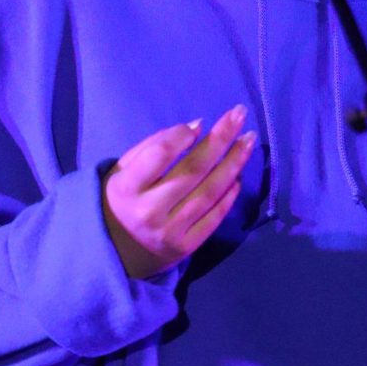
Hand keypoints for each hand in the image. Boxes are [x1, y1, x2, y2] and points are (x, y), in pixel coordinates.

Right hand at [103, 105, 256, 278]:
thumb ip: (155, 145)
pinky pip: (215, 216)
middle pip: (194, 170)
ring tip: (248, 141)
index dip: (182, 135)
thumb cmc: (124, 198)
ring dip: (233, 164)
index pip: (161, 154)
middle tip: (240, 115)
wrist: (118, 251)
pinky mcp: (186, 247)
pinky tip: (238, 174)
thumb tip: (198, 127)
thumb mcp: (124, 169)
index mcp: (127, 187)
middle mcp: (149, 211)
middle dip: (220, 139)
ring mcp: (170, 231)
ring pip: (210, 192)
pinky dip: (230, 194)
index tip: (200, 123)